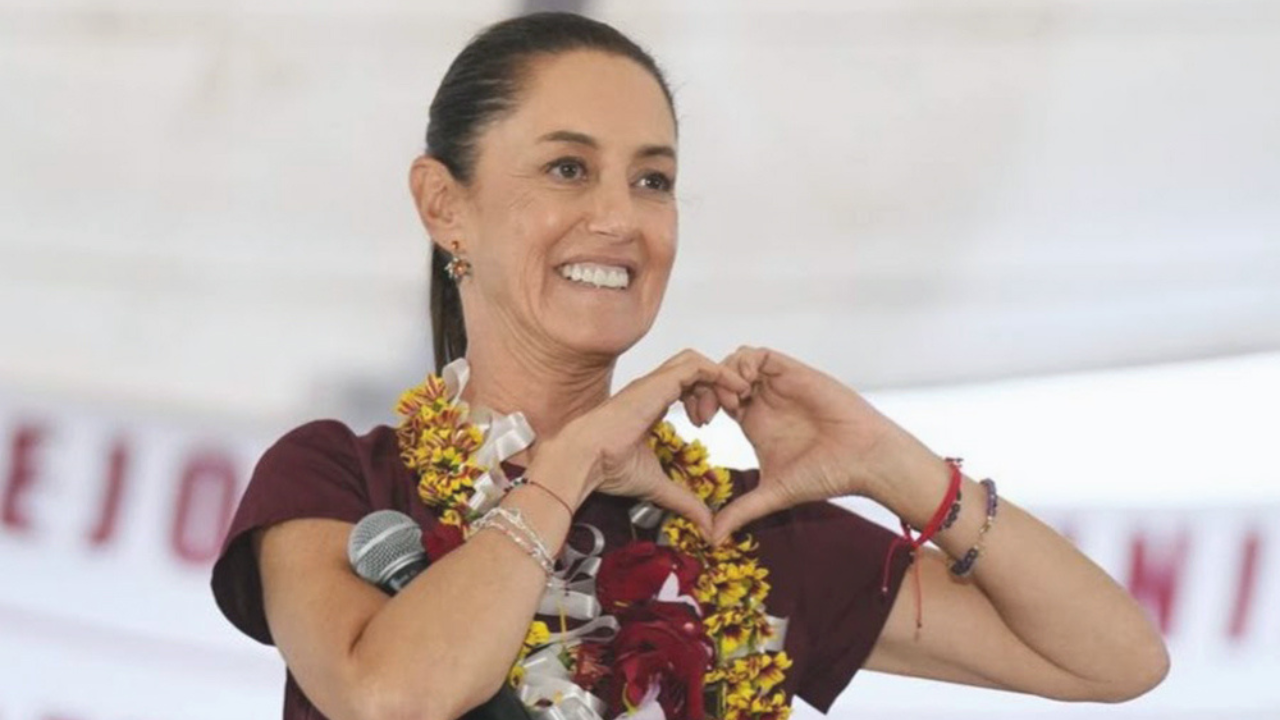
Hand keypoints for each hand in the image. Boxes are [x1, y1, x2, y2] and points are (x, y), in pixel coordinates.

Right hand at [548, 349, 750, 538]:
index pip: (683, 388)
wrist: (584, 458)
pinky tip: (732, 391)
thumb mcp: (657, 485)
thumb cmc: (607, 468)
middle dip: (717, 384)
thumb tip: (707, 524)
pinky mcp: (658, 382)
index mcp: (649, 406)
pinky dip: (719, 372)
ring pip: (696, 362)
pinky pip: (696, 365)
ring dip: (721, 377)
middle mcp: (652, 390)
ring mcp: (654, 383)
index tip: (715, 421)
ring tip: (736, 400)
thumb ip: (684, 500)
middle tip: (732, 409)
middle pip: (693, 371)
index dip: (704, 399)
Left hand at [710, 346, 940, 543]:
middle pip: (719, 377)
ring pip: (736, 361)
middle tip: (706, 411)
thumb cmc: (827, 475)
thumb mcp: (773, 493)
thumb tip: (711, 539)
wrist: (864, 458)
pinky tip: (745, 388)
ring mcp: (777, 384)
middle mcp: (763, 401)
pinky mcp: (793, 372)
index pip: (715, 401)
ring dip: (723, 375)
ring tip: (729, 401)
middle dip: (706, 388)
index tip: (699, 426)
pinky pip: (758, 355)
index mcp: (754, 422)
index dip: (701, 406)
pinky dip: (743, 364)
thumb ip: (741, 511)